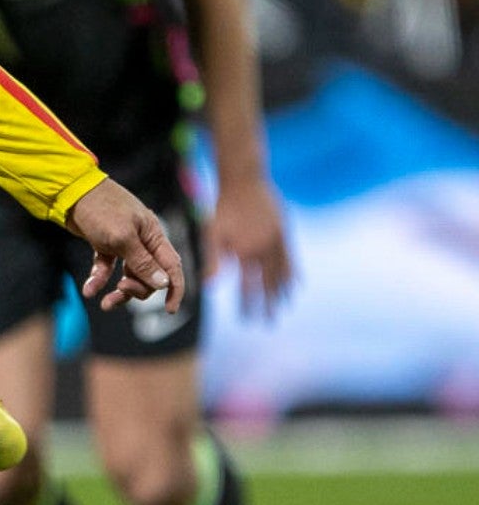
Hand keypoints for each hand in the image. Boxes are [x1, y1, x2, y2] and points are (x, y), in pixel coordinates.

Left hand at [66, 178, 186, 312]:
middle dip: (138, 289)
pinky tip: (89, 290)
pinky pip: (107, 269)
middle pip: (150, 276)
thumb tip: (163, 284)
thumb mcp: (122, 237)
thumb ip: (142, 262)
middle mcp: (142, 241)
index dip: (174, 289)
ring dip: (119, 292)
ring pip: (128, 276)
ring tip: (105, 303)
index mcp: (153, 236)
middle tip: (120, 290)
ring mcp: (123, 243)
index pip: (172, 267)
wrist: (69, 192)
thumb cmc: (100, 209)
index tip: (169, 310)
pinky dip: (100, 280)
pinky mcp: (104, 244)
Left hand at [203, 176, 293, 319]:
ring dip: (282, 293)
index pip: (248, 287)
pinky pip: (290, 260)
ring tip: (283, 308)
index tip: (248, 320)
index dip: (248, 304)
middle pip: (267, 285)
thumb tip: (209, 284)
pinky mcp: (284, 234)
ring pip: (281, 275)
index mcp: (245, 253)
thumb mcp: (212, 232)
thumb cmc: (223, 207)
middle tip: (268, 323)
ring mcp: (277, 243)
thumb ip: (213, 259)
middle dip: (268, 305)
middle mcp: (264, 251)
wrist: (244, 181)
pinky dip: (292, 274)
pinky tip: (295, 286)